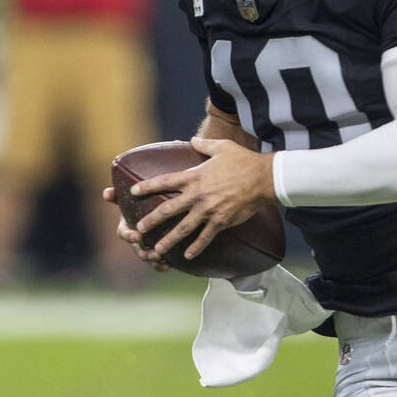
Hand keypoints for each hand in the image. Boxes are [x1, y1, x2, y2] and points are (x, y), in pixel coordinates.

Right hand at [101, 185, 169, 271]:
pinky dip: (162, 265)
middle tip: (153, 254)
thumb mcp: (135, 194)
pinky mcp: (160, 249)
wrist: (164, 203)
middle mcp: (137, 237)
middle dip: (144, 253)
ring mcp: (148, 244)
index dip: (129, 236)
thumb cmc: (146, 196)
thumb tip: (106, 192)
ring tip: (162, 259)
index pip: (124, 233)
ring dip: (153, 260)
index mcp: (128, 225)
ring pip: (148, 257)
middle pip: (137, 249)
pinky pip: (159, 262)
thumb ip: (120, 194)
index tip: (138, 236)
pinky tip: (169, 264)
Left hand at [127, 136, 276, 260]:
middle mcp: (198, 195)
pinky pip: (205, 237)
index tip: (133, 192)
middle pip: (168, 209)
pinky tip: (187, 256)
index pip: (165, 181)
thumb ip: (204, 144)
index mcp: (195, 176)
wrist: (263, 178)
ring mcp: (209, 210)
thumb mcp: (222, 147)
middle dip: (151, 220)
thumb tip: (192, 140)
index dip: (147, 187)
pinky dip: (196, 248)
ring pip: (183, 228)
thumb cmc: (243, 160)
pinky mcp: (221, 221)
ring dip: (168, 240)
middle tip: (138, 229)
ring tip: (156, 249)